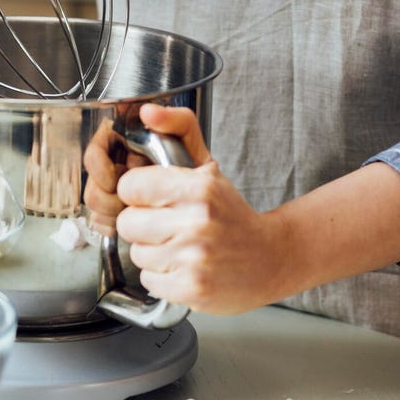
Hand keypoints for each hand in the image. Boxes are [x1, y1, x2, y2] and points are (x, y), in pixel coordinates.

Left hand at [83, 104, 284, 314]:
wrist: (271, 258)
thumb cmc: (232, 214)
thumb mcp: (207, 167)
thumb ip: (178, 129)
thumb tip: (147, 111)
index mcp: (198, 187)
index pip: (129, 186)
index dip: (138, 195)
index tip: (154, 200)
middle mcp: (196, 221)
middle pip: (127, 223)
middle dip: (143, 226)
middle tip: (169, 227)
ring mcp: (194, 257)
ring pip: (137, 254)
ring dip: (154, 254)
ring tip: (181, 249)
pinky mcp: (192, 288)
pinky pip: (149, 281)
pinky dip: (163, 278)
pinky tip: (185, 268)